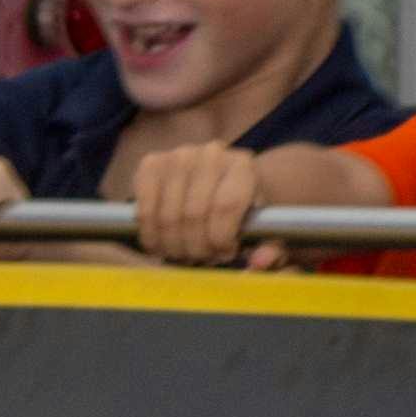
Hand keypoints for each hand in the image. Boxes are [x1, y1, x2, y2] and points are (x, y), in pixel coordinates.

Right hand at [118, 135, 275, 265]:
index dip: (219, 238)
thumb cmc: (243, 209)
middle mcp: (210, 154)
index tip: (224, 254)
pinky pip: (144, 211)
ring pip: (167, 217)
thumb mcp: (264, 228)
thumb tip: (260, 263)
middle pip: (193, 214)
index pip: (224, 206)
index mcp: (243, 166)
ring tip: (184, 254)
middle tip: (201, 259)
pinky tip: (162, 245)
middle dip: (195, 247)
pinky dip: (151, 236)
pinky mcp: (151, 164)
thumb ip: (271, 249)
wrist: (219, 179)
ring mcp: (177, 156)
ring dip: (173, 246)